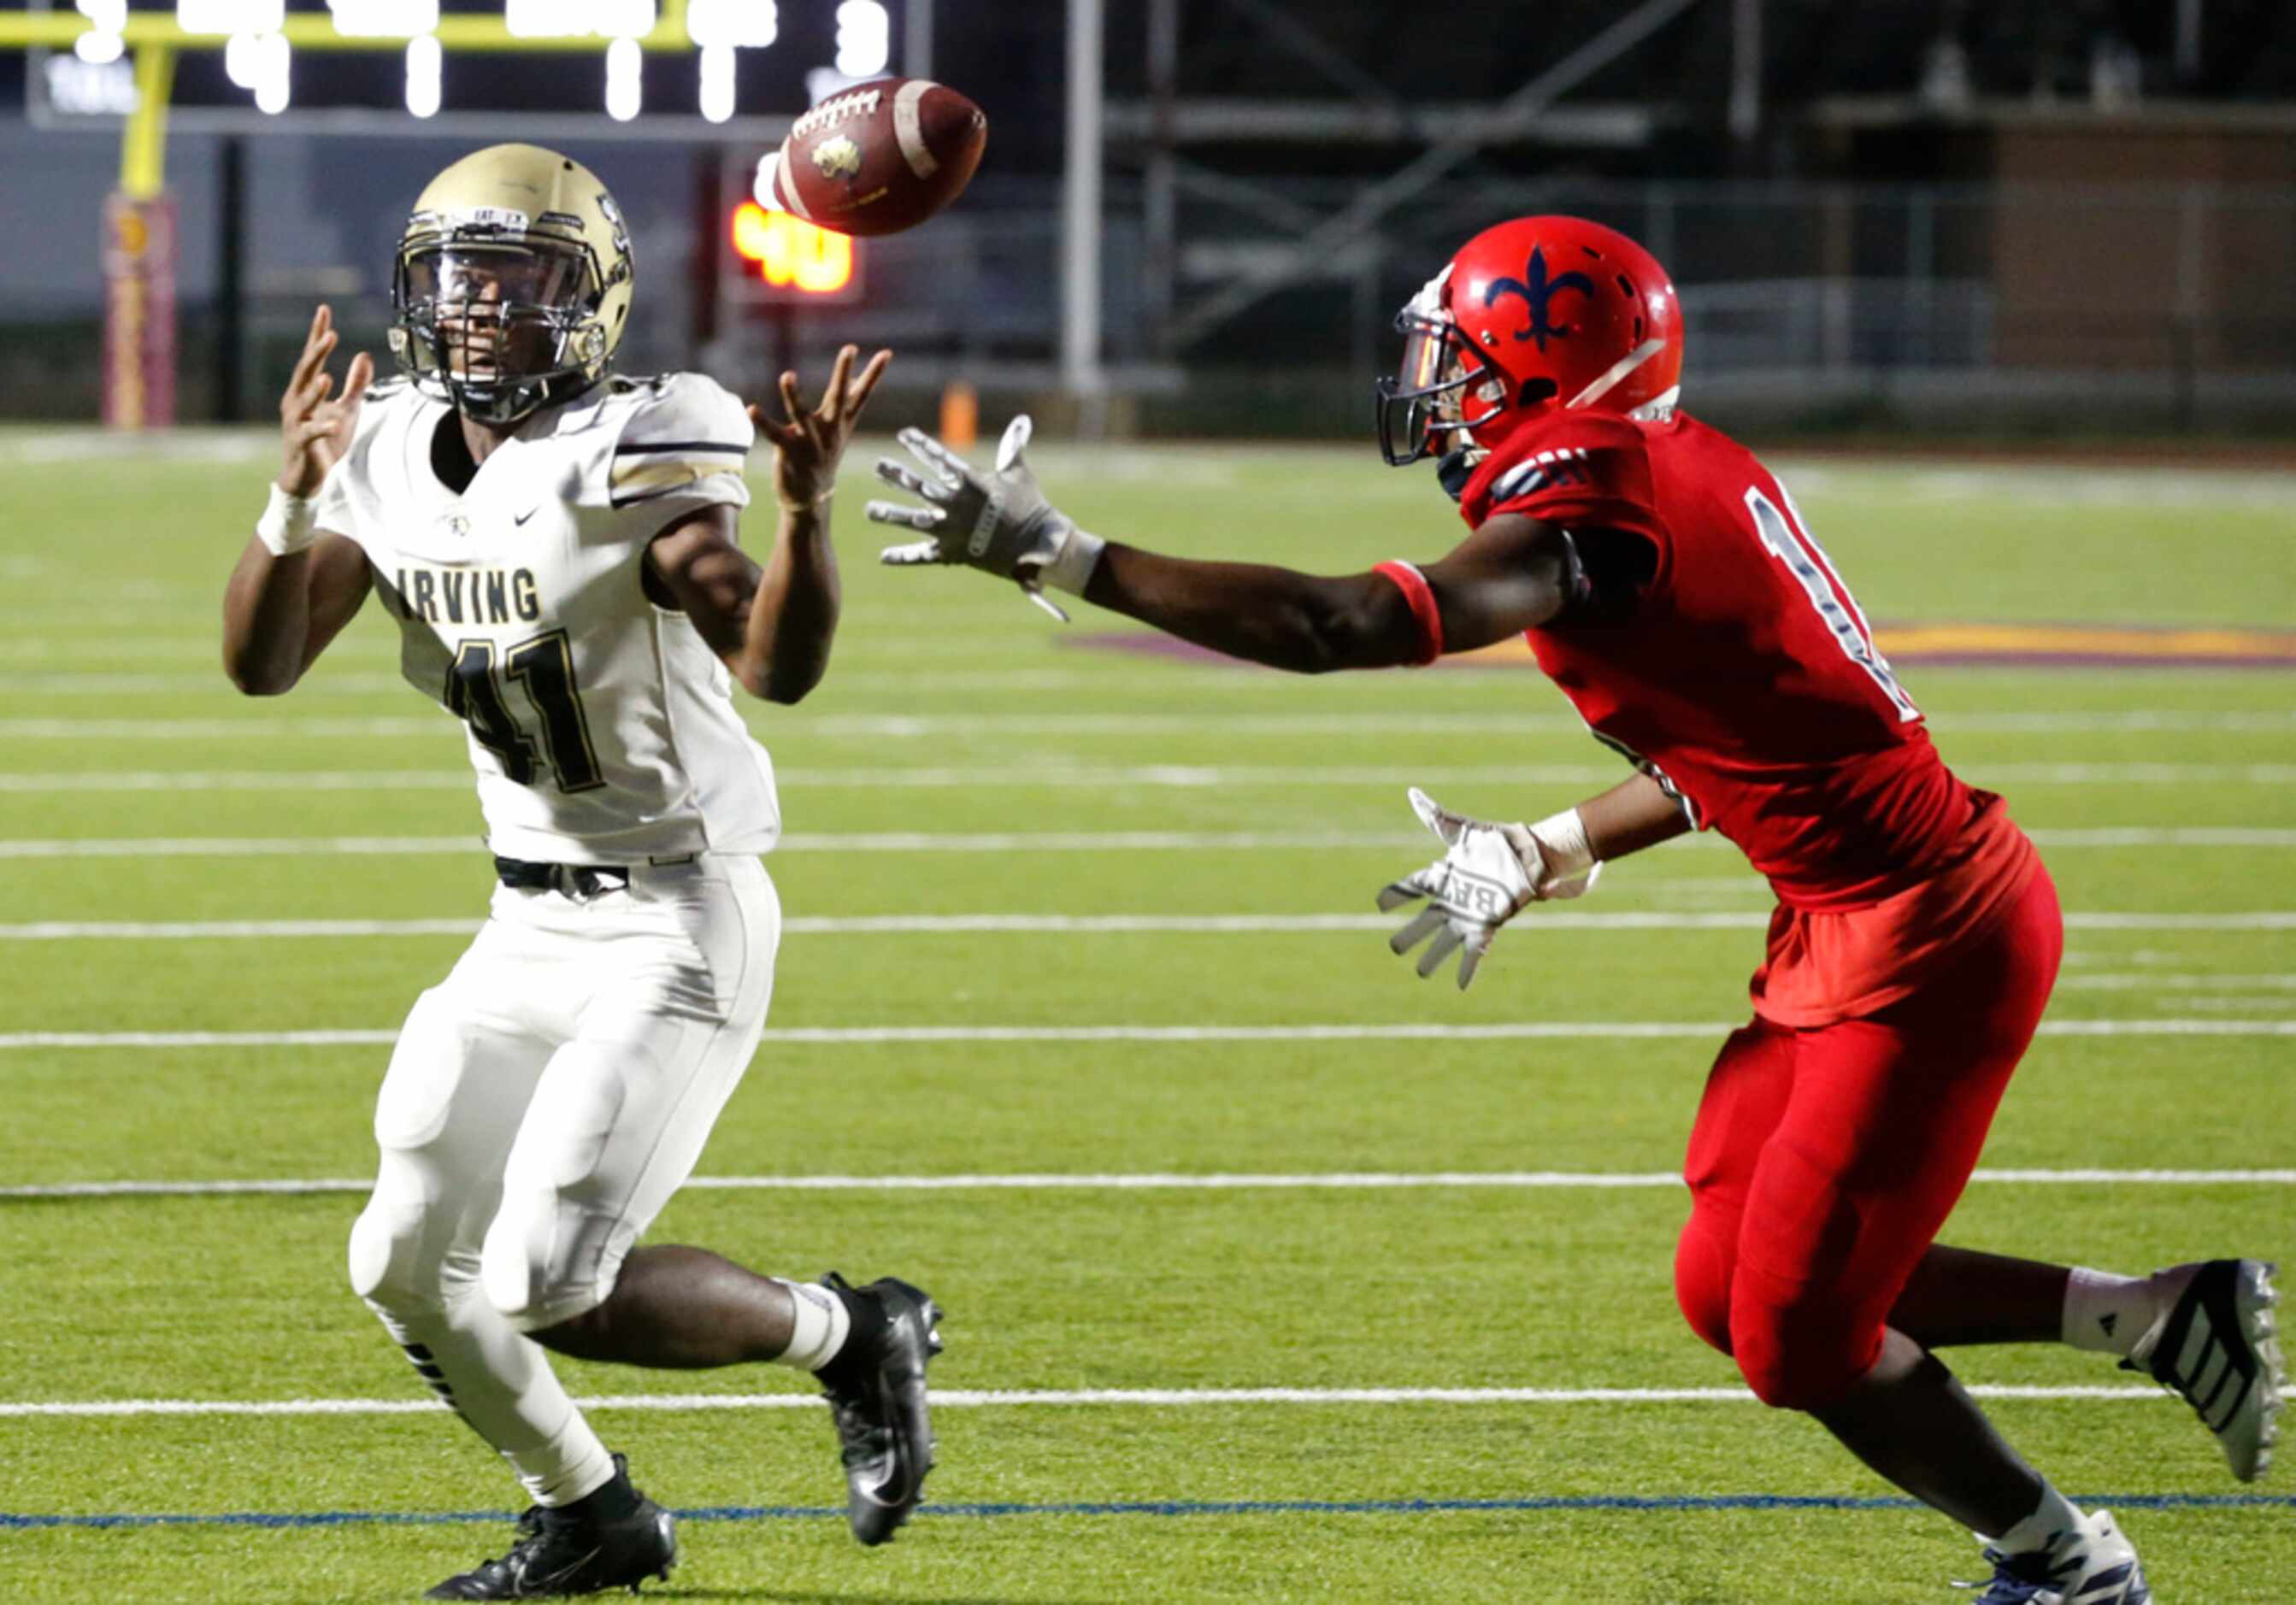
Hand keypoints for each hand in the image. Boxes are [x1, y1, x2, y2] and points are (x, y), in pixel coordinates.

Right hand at [278, 304, 372, 498]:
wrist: (308, 476)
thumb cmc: (325, 441)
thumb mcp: (346, 409)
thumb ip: (356, 384)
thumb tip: (364, 355)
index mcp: (304, 390)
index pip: (311, 357)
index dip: (317, 334)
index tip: (324, 309)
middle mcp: (295, 401)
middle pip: (305, 371)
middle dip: (316, 353)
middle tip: (329, 333)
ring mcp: (296, 422)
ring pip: (304, 401)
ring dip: (315, 389)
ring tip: (326, 375)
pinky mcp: (302, 443)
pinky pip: (311, 433)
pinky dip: (322, 428)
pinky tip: (333, 424)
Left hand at [752, 344, 890, 512]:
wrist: (812, 497)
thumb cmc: (823, 455)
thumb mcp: (838, 429)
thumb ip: (843, 404)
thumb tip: (851, 378)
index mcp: (841, 422)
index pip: (861, 394)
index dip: (874, 374)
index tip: (886, 353)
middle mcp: (829, 429)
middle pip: (839, 397)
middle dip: (843, 372)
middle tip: (850, 349)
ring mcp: (810, 441)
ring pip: (802, 414)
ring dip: (794, 395)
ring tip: (787, 375)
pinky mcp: (790, 451)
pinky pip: (775, 434)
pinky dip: (762, 421)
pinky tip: (751, 408)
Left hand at [868, 415, 1099, 619]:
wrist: (1037, 544)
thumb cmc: (1031, 506)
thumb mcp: (1020, 473)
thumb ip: (1013, 446)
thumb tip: (1023, 420)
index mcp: (970, 482)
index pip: (939, 458)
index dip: (920, 445)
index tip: (903, 434)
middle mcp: (955, 504)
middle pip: (918, 486)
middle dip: (896, 475)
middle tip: (877, 466)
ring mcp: (951, 530)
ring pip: (912, 521)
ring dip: (889, 515)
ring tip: (869, 511)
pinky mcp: (952, 554)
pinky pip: (923, 555)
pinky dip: (903, 557)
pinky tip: (883, 556)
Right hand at [1378, 787, 1597, 989]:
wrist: (1528, 853)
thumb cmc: (1494, 839)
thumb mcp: (1462, 828)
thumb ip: (1436, 816)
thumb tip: (1412, 793)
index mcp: (1443, 876)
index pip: (1413, 887)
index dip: (1395, 895)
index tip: (1380, 904)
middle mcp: (1453, 899)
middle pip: (1425, 922)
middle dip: (1410, 936)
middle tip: (1395, 947)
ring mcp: (1469, 914)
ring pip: (1445, 940)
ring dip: (1433, 958)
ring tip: (1421, 973)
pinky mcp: (1489, 923)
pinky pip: (1475, 950)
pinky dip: (1467, 968)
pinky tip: (1460, 985)